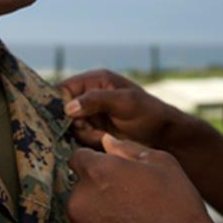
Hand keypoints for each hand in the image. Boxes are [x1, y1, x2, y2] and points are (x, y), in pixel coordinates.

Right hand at [61, 70, 182, 148]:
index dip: (58, 101)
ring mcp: (91, 115)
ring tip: (104, 135)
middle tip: (91, 128)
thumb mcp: (125, 102)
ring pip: (70, 127)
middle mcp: (90, 96)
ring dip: (85, 134)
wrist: (164, 137)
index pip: (64, 88)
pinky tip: (105, 140)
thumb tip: (68, 106)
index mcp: (95, 81)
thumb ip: (97, 100)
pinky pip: (80, 138)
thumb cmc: (148, 113)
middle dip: (75, 122)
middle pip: (63, 110)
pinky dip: (90, 141)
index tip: (65, 116)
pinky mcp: (94, 131)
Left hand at [67, 134, 222, 222]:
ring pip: (82, 212)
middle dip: (98, 188)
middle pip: (80, 186)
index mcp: (98, 171)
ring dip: (97, 212)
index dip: (95, 162)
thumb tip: (107, 141)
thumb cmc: (178, 207)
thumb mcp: (162, 163)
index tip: (111, 172)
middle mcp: (80, 199)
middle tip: (128, 197)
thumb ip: (128, 149)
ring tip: (129, 219)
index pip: (78, 157)